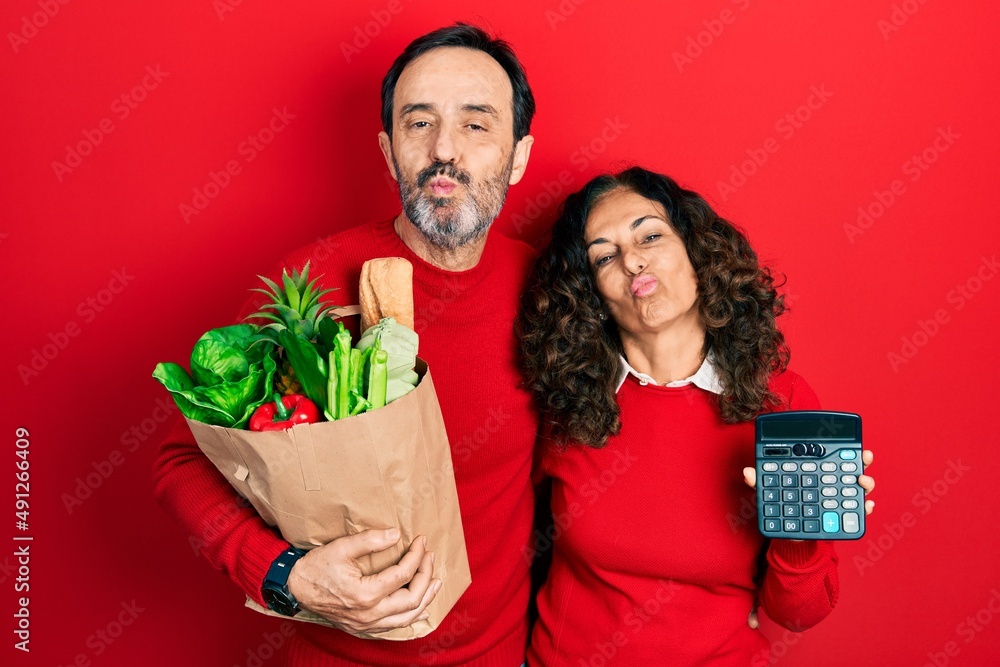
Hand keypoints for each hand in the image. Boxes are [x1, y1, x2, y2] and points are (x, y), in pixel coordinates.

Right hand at [286, 529, 439, 633]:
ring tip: (436, 582)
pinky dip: (411, 616)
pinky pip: (394, 626)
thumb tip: (396, 535)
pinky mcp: (362, 628)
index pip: (403, 574)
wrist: (295, 588)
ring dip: (425, 599)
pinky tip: (420, 607)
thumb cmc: (316, 567)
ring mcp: (366, 625)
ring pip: (407, 618)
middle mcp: (369, 614)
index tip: (421, 541)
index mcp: (365, 594)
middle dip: (426, 576)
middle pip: (412, 599)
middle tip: (430, 557)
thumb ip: (371, 540)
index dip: (417, 556)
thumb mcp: (342, 548)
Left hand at [742, 449, 875, 515]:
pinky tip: (866, 506)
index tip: (854, 444)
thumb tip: (747, 472)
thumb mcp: (770, 492)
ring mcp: (840, 499)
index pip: (832, 456)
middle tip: (864, 458)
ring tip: (863, 481)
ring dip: (866, 482)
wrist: (789, 533)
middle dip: (861, 462)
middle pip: (851, 469)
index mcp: (817, 471)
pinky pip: (858, 512)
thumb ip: (761, 482)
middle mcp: (832, 482)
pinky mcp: (843, 517)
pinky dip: (864, 508)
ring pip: (858, 488)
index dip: (844, 449)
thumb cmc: (782, 506)